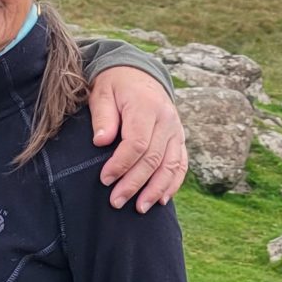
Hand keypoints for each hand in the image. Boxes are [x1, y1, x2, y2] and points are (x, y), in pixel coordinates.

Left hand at [89, 67, 186, 211]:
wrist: (138, 72)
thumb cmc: (115, 86)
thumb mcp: (102, 93)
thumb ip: (103, 116)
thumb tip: (100, 141)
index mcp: (146, 107)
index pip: (137, 143)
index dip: (121, 164)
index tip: (105, 179)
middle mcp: (166, 119)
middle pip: (153, 158)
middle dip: (134, 183)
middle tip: (116, 202)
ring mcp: (176, 129)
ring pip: (170, 165)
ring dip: (155, 189)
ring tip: (139, 208)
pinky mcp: (179, 138)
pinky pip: (181, 163)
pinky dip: (173, 183)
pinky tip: (161, 199)